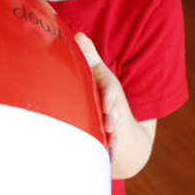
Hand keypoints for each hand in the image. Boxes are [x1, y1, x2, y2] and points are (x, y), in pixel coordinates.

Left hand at [74, 32, 121, 163]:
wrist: (118, 116)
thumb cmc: (103, 93)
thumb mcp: (98, 73)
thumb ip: (89, 55)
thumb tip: (77, 34)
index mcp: (109, 90)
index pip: (111, 92)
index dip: (109, 99)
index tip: (107, 107)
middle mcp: (113, 107)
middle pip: (114, 113)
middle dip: (113, 119)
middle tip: (110, 126)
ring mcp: (112, 123)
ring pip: (114, 130)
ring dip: (113, 136)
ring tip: (111, 143)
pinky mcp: (109, 137)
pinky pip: (111, 144)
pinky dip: (112, 150)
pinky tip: (110, 160)